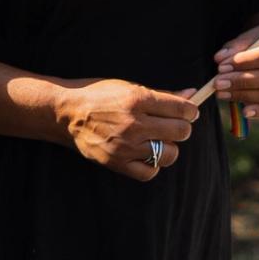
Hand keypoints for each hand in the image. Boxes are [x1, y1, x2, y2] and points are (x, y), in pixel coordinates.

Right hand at [54, 79, 199, 182]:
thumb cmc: (99, 96)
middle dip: (181, 128)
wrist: (66, 113)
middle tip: (171, 125)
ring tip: (156, 140)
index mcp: (137, 99)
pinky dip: (153, 165)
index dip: (191, 111)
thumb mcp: (129, 88)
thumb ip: (162, 95)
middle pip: (181, 132)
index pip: (182, 110)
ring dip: (167, 147)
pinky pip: (150, 172)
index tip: (188, 113)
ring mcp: (125, 145)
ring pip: (169, 153)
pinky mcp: (117, 162)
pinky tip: (146, 154)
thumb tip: (192, 94)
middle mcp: (133, 123)